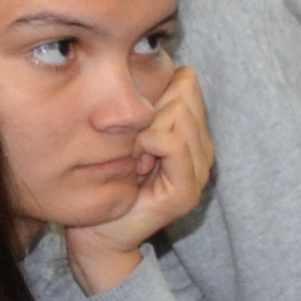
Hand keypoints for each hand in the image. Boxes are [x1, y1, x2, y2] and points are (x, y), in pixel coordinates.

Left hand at [61, 73, 215, 293]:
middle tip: (131, 142)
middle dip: (150, 109)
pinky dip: (149, 143)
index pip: (188, 84)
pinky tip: (136, 158)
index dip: (157, 91)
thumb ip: (145, 104)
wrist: (97, 233)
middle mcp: (203, 152)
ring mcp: (199, 173)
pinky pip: (173, 143)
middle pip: (184, 95)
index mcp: (193, 134)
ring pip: (180, 115)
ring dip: (146, 128)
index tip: (134, 121)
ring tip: (132, 155)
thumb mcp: (127, 131)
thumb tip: (161, 67)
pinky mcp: (185, 191)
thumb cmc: (107, 179)